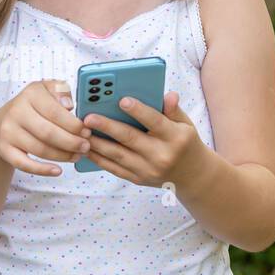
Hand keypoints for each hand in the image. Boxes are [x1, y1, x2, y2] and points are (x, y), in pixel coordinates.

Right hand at [0, 79, 92, 176]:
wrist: (1, 122)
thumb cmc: (32, 106)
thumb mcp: (46, 90)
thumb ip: (60, 91)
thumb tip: (68, 105)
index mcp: (30, 95)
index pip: (55, 112)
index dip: (74, 124)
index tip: (87, 131)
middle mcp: (16, 112)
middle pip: (48, 133)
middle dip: (71, 142)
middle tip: (85, 147)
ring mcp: (8, 132)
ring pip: (40, 150)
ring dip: (62, 156)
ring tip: (76, 156)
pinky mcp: (5, 149)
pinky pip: (24, 164)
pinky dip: (42, 170)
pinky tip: (58, 171)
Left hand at [82, 91, 204, 187]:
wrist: (192, 177)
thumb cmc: (185, 143)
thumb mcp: (186, 124)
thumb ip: (173, 110)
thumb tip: (168, 94)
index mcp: (176, 138)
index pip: (155, 121)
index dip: (139, 110)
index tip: (122, 100)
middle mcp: (161, 155)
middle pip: (130, 138)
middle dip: (107, 127)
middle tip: (88, 117)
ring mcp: (148, 170)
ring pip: (117, 155)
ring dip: (97, 143)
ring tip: (82, 131)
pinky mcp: (138, 179)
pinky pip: (114, 168)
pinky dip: (99, 159)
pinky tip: (86, 148)